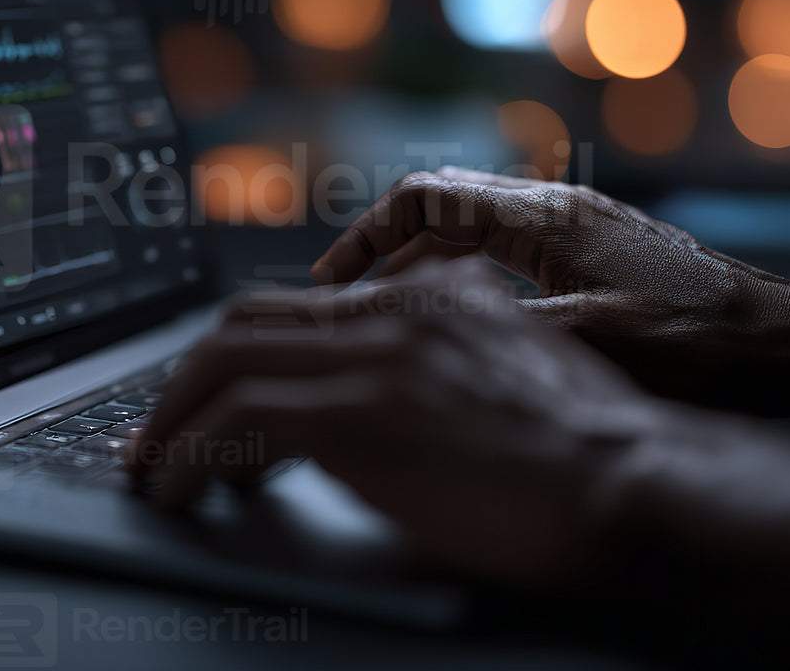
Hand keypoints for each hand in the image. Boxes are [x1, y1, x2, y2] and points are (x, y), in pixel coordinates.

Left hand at [125, 259, 667, 584]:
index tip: (210, 400)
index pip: (299, 307)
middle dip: (185, 381)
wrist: (637, 484)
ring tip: (152, 470)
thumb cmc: (594, 459)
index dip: (238, 353)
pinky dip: (188, 458)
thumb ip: (449, 365)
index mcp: (433, 295)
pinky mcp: (357, 413)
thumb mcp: (517, 378)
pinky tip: (177, 492)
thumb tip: (388, 409)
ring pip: (225, 363)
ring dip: (171, 421)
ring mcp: (374, 356)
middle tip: (158, 431)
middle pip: (244, 322)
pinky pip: (235, 423)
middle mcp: (396, 309)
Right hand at [310, 168, 789, 411]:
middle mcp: (558, 208)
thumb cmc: (698, 346)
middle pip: (445, 205)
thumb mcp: (584, 342)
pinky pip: (510, 254)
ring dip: (426, 265)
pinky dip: (469, 278)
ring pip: (476, 232)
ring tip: (388, 316)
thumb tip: (407, 326)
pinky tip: (462, 322)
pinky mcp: (601, 254)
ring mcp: (582, 228)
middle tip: (346, 301)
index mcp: (545, 217)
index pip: (427, 195)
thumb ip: (493, 326)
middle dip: (386, 247)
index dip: (368, 232)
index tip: (333, 280)